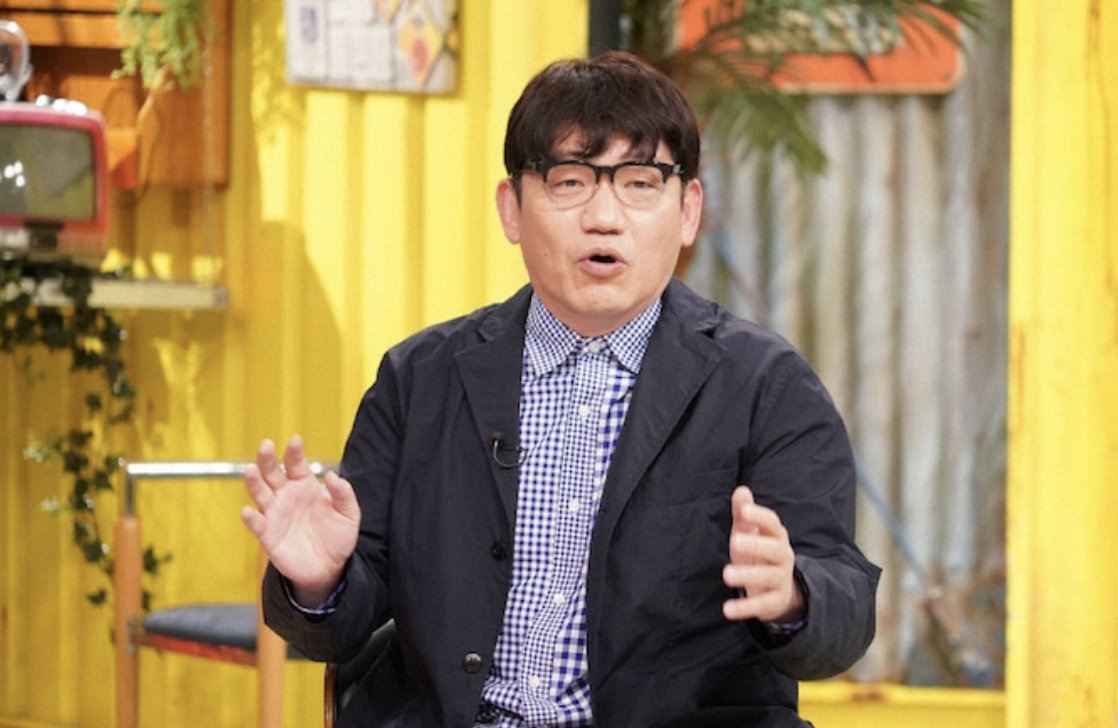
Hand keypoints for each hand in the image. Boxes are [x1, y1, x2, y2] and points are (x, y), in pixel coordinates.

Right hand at [240, 435, 359, 606]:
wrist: (329, 569)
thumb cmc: (338, 537)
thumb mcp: (349, 514)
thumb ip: (343, 493)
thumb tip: (331, 475)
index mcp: (305, 486)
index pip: (296, 464)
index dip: (294, 452)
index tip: (295, 440)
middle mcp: (286, 496)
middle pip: (272, 473)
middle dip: (267, 459)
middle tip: (266, 445)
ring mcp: (275, 514)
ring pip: (260, 494)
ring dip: (254, 482)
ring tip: (251, 470)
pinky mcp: (268, 535)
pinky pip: (256, 524)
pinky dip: (250, 518)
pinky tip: (247, 510)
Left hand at [722, 485, 804, 622]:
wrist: (781, 590)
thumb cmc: (759, 554)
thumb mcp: (750, 533)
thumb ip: (744, 514)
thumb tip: (741, 490)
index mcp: (777, 537)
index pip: (773, 524)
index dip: (760, 516)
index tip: (745, 511)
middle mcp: (783, 557)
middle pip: (774, 549)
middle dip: (756, 545)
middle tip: (734, 540)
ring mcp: (780, 580)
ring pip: (768, 577)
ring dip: (747, 575)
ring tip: (726, 574)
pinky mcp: (774, 601)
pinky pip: (761, 605)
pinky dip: (745, 608)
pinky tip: (727, 609)